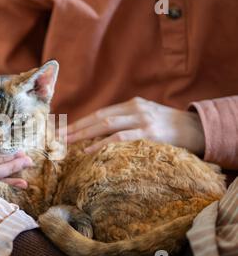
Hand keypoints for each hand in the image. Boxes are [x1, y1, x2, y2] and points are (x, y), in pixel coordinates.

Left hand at [66, 97, 204, 154]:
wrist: (197, 129)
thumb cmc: (167, 126)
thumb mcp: (146, 116)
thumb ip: (126, 121)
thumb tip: (98, 135)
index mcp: (131, 104)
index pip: (100, 113)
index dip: (80, 122)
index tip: (63, 130)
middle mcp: (134, 109)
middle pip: (98, 117)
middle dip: (76, 127)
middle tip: (57, 137)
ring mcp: (142, 120)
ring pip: (105, 125)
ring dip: (83, 134)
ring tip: (66, 143)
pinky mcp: (149, 134)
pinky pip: (120, 138)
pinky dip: (102, 144)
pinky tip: (89, 151)